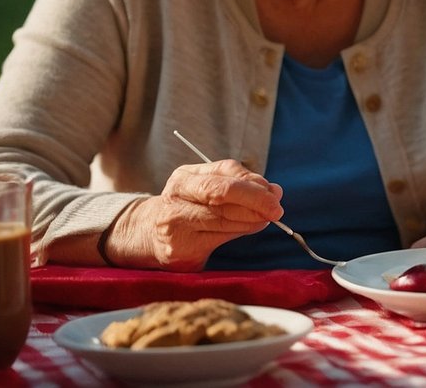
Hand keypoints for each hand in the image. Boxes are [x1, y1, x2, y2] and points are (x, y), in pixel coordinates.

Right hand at [105, 160, 283, 270]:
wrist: (148, 235)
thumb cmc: (188, 206)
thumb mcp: (207, 186)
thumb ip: (239, 184)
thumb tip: (274, 191)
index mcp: (184, 177)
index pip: (224, 176)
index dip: (253, 184)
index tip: (275, 193)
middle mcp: (176, 198)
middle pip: (222, 196)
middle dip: (256, 201)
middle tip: (276, 210)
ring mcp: (175, 224)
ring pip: (223, 218)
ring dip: (252, 219)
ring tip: (267, 218)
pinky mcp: (180, 249)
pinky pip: (219, 239)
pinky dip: (241, 232)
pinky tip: (251, 228)